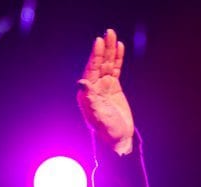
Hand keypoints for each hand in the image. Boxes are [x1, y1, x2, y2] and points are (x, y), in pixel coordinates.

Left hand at [77, 28, 134, 154]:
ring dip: (110, 50)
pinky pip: (115, 70)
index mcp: (87, 94)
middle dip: (103, 49)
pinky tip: (119, 47)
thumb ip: (90, 99)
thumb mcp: (98, 115)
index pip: (91, 70)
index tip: (98, 42)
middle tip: (108, 33)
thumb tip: (81, 82)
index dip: (95, 56)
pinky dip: (117, 59)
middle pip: (99, 64)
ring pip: (107, 65)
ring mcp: (103, 87)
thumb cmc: (107, 131)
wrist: (118, 140)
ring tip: (113, 34)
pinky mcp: (113, 88)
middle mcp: (93, 89)